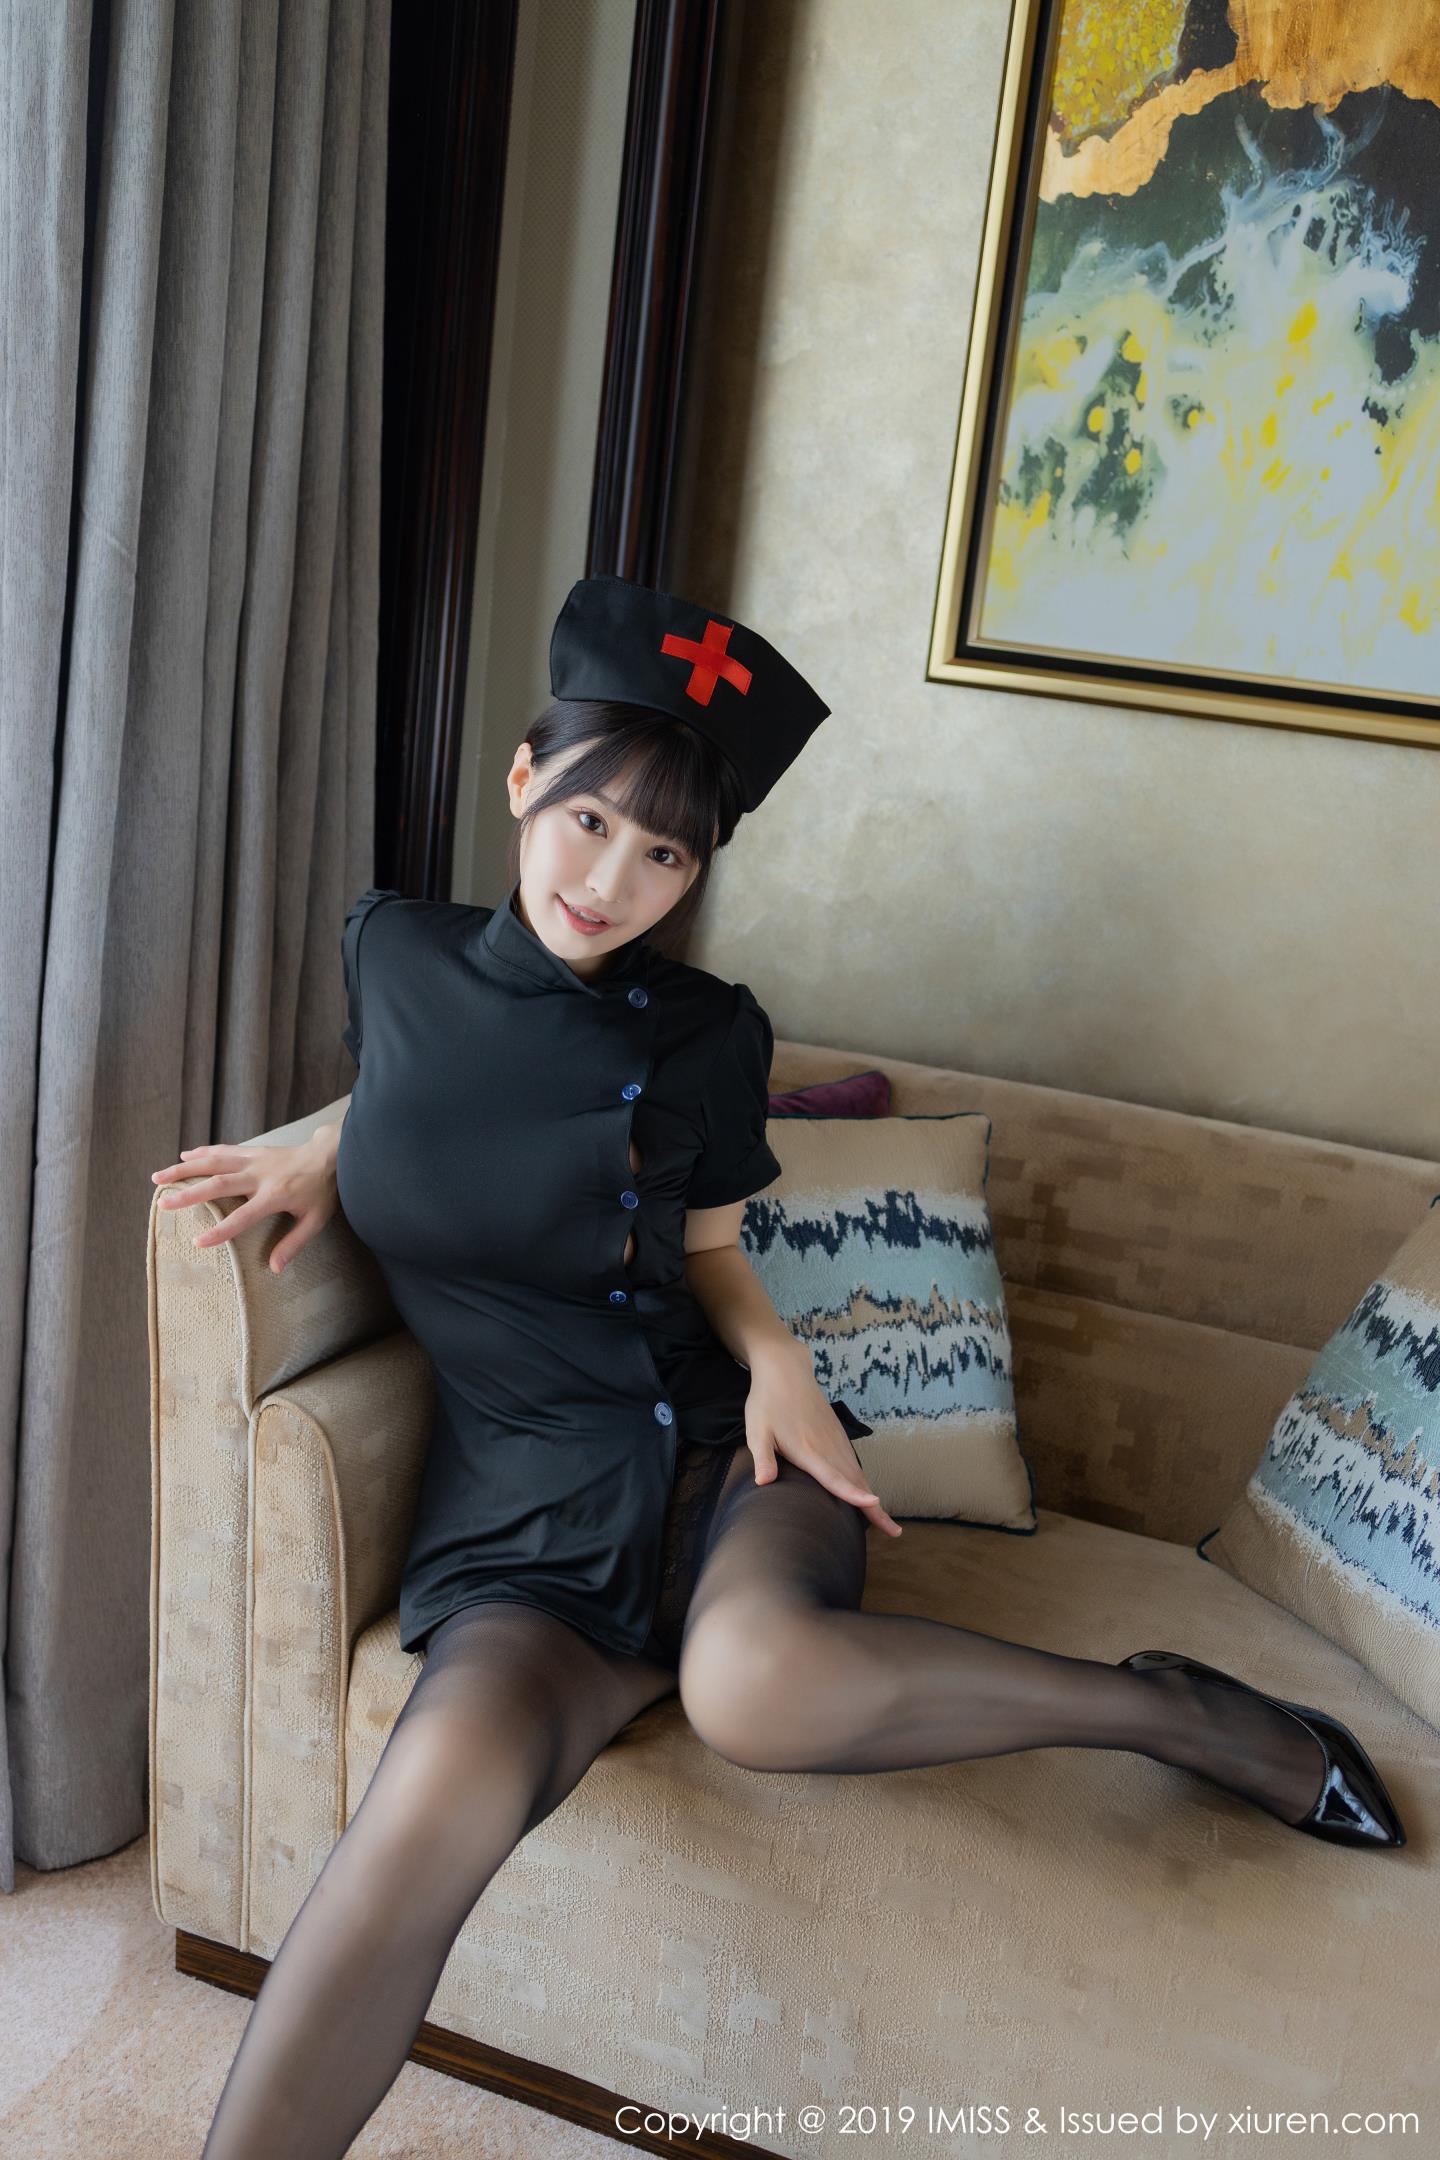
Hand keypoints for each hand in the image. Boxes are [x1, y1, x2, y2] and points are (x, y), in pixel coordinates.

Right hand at [149, 1125, 343, 1274]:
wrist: (331, 1155)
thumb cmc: (323, 1191)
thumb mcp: (315, 1220)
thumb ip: (293, 1244)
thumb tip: (274, 1268)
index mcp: (275, 1195)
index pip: (243, 1216)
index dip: (221, 1230)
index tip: (197, 1242)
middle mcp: (260, 1175)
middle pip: (219, 1184)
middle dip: (189, 1194)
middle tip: (163, 1203)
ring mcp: (254, 1159)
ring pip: (214, 1162)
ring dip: (185, 1169)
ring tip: (158, 1177)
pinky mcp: (253, 1151)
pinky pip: (224, 1150)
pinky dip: (203, 1153)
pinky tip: (184, 1157)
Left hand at [742, 1343, 901, 1537]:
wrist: (785, 1370)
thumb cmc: (767, 1402)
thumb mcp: (756, 1430)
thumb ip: (762, 1457)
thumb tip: (763, 1482)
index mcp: (809, 1450)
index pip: (834, 1478)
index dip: (853, 1494)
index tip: (875, 1505)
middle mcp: (828, 1447)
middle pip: (857, 1482)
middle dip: (875, 1509)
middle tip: (894, 1533)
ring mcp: (835, 1440)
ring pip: (858, 1473)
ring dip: (872, 1497)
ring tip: (885, 1520)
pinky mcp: (836, 1434)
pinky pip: (854, 1463)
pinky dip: (863, 1481)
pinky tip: (865, 1492)